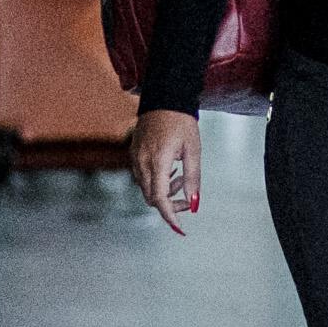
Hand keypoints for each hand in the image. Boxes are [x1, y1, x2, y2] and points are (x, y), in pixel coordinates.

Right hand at [128, 109, 200, 233]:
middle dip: (170, 205)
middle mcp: (142, 162)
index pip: (160, 199)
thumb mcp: (193, 150)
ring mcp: (135, 158)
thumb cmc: (182, 121)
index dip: (170, 216)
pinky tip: (169, 170)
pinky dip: (156, 181)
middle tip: (187, 199)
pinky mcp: (133, 154)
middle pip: (152, 198)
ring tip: (180, 177)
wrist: (164, 98)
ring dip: (163, 192)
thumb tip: (194, 203)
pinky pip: (142, 177)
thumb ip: (193, 179)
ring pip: (146, 189)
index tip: (180, 228)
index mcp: (158, 161)